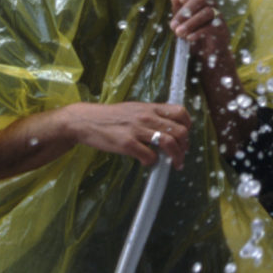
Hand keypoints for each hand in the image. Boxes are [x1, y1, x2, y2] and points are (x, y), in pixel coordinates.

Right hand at [64, 101, 190, 168]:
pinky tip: (148, 162)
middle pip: (180, 131)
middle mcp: (146, 116)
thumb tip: (169, 128)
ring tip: (174, 164)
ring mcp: (137, 130)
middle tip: (181, 155)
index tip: (185, 138)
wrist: (84, 120)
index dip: (188, 126)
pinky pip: (149, 156)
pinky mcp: (126, 143)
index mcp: (150, 108)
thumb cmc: (110, 117)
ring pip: (169, 143)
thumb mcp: (134, 109)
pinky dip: (153, 162)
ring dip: (176, 157)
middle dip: (185, 147)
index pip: (180, 112)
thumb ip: (152, 116)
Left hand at [170, 0, 229, 58]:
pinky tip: (189, 38)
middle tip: (173, 26)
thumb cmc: (194, 35)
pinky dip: (199, 32)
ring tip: (179, 33)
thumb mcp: (182, 22)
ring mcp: (218, 16)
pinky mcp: (223, 29)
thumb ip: (178, 9)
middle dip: (185, 12)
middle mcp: (212, 5)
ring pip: (206, 12)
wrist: (208, 54)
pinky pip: (212, 26)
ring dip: (190, 23)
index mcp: (202, 0)